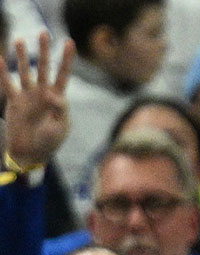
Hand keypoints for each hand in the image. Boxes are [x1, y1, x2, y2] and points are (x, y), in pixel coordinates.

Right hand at [2, 33, 74, 167]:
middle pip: (44, 68)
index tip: (69, 42)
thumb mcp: (61, 126)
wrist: (31, 154)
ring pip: (25, 72)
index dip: (66, 59)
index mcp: (58, 99)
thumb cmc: (50, 142)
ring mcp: (28, 96)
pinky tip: (0, 58)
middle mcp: (43, 94)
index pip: (63, 75)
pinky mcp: (14, 102)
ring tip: (20, 40)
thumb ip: (60, 108)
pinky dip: (2, 72)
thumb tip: (52, 93)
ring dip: (22, 56)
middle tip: (44, 33)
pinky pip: (7, 84)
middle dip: (44, 51)